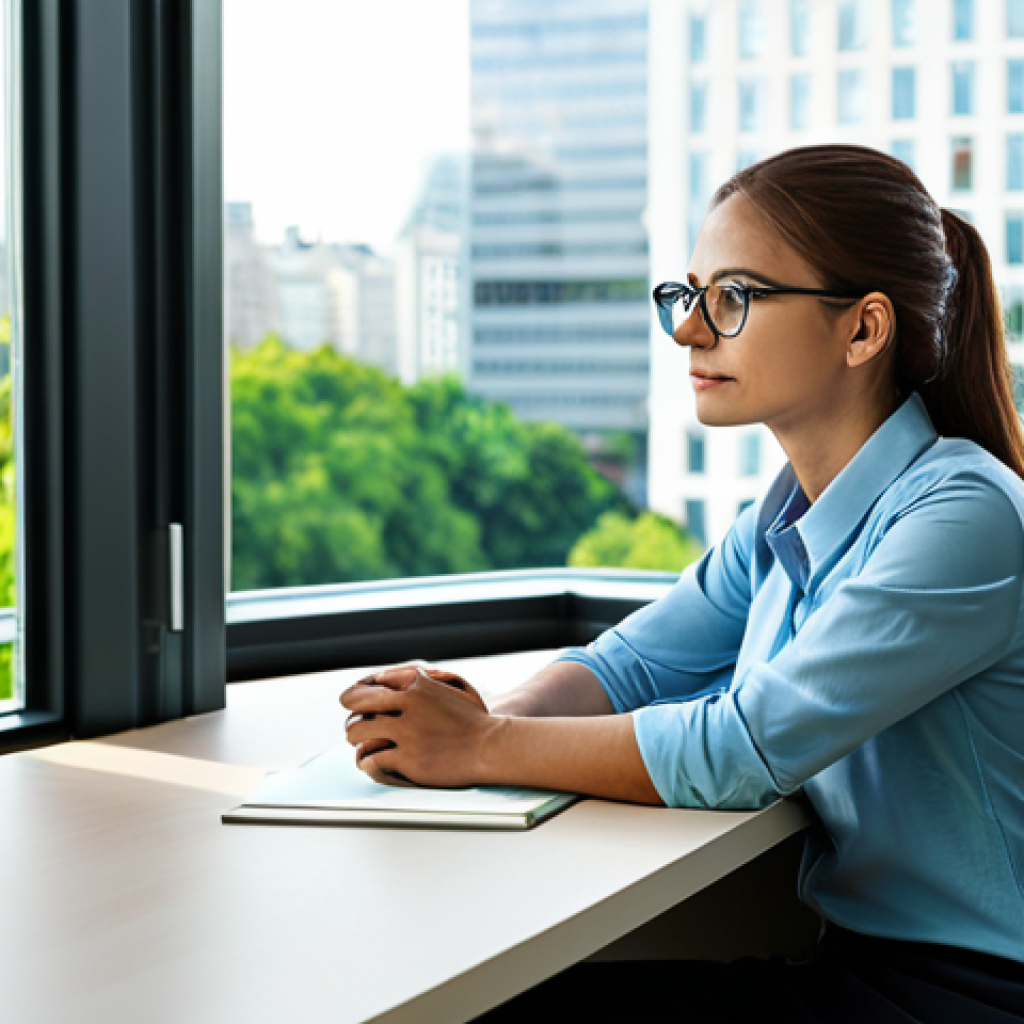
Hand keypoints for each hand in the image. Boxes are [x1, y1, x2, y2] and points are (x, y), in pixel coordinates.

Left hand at [340, 664, 494, 787]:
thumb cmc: (471, 719)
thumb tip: (383, 677)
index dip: (358, 692)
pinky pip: (372, 760)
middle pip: (360, 704)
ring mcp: (407, 733)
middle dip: (352, 714)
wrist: (490, 746)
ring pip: (360, 732)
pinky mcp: (408, 759)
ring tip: (357, 743)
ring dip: (355, 738)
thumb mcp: (447, 686)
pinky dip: (367, 761)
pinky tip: (370, 761)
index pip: (373, 683)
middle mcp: (409, 705)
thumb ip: (416, 680)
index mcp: (418, 685)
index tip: (353, 700)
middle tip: (351, 723)